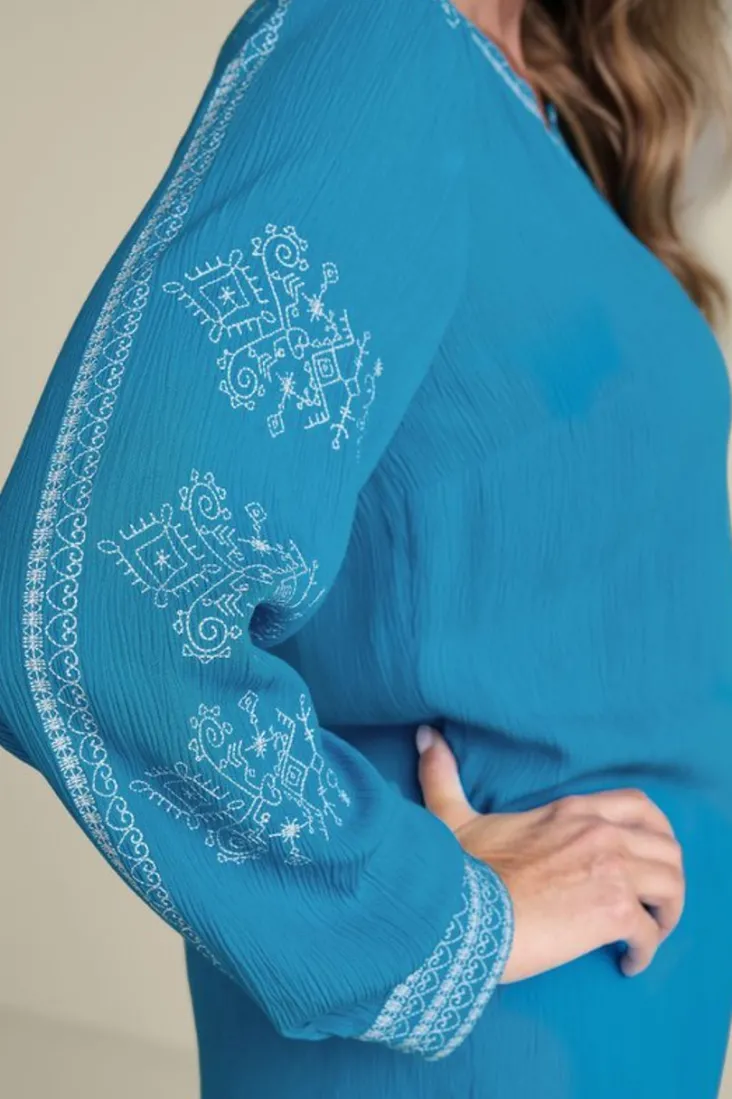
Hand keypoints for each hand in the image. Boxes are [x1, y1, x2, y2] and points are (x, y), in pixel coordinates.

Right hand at [416, 726, 684, 983]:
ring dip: (666, 913)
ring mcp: (612, 870)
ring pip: (671, 886)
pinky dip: (647, 950)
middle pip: (668, 849)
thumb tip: (426, 736)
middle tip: (653, 902)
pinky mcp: (614, 911)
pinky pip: (652, 933)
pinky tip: (629, 963)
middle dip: (668, 878)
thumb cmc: (460, 870)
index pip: (640, 807)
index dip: (657, 833)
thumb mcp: (452, 818)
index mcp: (573, 812)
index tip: (650, 857)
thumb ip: (443, 776)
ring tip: (648, 934)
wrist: (462, 913)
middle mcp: (600, 834)